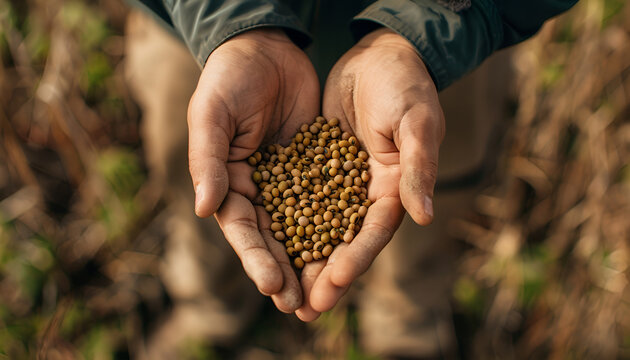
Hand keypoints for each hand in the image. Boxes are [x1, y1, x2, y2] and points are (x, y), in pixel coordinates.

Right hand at [188, 28, 319, 311]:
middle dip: (287, 272)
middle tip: (302, 307)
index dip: (256, 259)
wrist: (266, 48)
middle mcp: (259, 188)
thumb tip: (203, 210)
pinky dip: (339, 223)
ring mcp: (289, 180)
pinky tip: (353, 245)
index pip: (243, 229)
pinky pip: (329, 198)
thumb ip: (207, 161)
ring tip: (329, 292)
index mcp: (228, 182)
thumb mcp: (211, 115)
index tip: (272, 286)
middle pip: (274, 238)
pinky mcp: (316, 166)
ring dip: (314, 259)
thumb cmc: (229, 78)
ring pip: (304, 226)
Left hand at [296, 28, 444, 319]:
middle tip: (303, 310)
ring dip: (303, 261)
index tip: (333, 282)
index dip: (355, 258)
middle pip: (344, 242)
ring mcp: (342, 182)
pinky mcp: (319, 167)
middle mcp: (368, 193)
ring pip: (319, 229)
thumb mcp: (415, 122)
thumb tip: (423, 217)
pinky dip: (287, 225)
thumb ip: (417, 167)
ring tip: (283, 294)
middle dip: (325, 276)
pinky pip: (300, 201)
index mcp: (395, 187)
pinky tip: (268, 245)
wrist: (379, 55)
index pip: (374, 232)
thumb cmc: (405, 84)